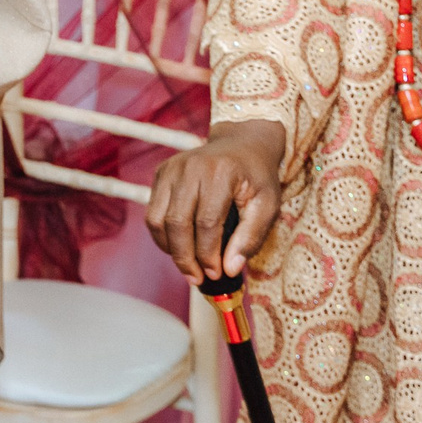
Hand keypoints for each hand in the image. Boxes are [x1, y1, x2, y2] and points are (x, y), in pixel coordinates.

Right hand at [146, 119, 286, 280]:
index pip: (207, 223)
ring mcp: (171, 169)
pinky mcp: (160, 174)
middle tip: (197, 279)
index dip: (209, 254)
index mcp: (220, 173)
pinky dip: (163, 236)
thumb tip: (229, 269)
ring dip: (170, 250)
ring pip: (158, 220)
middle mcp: (190, 167)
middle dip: (185, 258)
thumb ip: (250, 238)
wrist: (241, 143)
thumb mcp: (268, 206)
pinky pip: (153, 213)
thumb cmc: (257, 177)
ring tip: (188, 266)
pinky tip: (180, 247)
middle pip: (177, 223)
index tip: (216, 274)